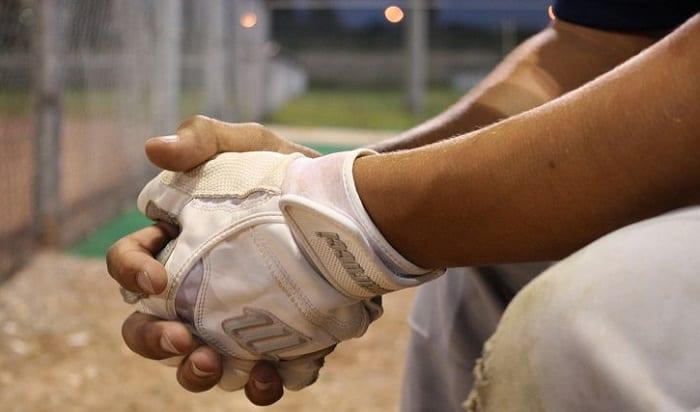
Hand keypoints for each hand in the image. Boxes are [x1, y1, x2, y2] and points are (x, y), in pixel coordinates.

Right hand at [131, 147, 442, 395]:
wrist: (347, 203)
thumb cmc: (286, 171)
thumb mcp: (248, 145)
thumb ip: (203, 139)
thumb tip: (154, 149)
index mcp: (177, 245)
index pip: (129, 263)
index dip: (131, 272)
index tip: (157, 277)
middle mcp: (197, 290)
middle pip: (149, 327)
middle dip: (154, 341)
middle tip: (180, 340)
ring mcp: (235, 320)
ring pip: (198, 361)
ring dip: (197, 373)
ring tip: (213, 364)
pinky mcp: (277, 339)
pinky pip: (259, 374)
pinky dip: (261, 383)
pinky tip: (272, 375)